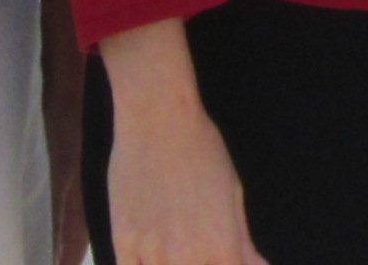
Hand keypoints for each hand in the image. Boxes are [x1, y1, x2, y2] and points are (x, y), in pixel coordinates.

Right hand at [102, 72, 267, 264]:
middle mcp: (188, 256)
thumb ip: (243, 242)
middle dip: (199, 262)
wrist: (158, 117)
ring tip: (174, 241)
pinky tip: (151, 251)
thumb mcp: (233, 193)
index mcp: (222, 246)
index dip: (224, 264)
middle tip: (193, 241)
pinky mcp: (123, 241)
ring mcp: (153, 251)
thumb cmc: (203, 149)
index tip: (218, 255)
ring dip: (169, 262)